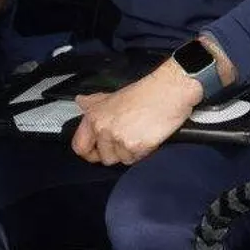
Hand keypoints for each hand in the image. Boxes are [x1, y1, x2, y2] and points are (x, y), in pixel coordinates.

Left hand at [71, 62, 198, 165]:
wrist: (170, 90)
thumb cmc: (146, 92)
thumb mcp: (114, 94)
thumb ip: (95, 103)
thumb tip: (81, 101)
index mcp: (95, 117)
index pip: (80, 147)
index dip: (90, 152)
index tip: (98, 151)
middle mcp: (103, 129)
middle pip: (104, 157)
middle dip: (116, 151)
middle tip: (128, 138)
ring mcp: (119, 139)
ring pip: (121, 159)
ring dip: (131, 151)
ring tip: (140, 133)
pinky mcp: (136, 146)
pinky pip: (136, 159)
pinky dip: (143, 151)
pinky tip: (148, 135)